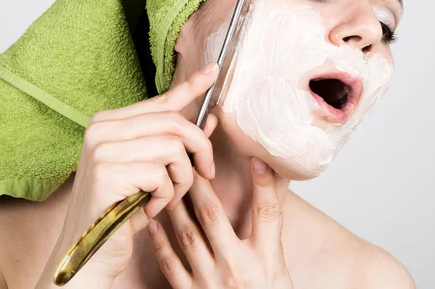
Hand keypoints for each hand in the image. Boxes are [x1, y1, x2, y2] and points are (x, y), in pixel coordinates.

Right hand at [38, 62, 220, 284]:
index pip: (161, 101)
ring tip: (166, 197)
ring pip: (174, 149)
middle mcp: (101, 129)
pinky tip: (149, 208)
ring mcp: (101, 149)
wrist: (87, 252)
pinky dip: (165, 196)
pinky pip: (162, 175)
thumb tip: (210, 119)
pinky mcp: (107, 172)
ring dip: (182, 180)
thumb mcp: (152, 170)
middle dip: (200, 150)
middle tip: (206, 173)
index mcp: (109, 122)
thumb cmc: (122, 209)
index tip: (213, 71)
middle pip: (175, 123)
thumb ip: (176, 143)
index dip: (191, 87)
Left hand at [148, 157, 294, 288]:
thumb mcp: (280, 267)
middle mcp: (238, 268)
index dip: (263, 184)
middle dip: (200, 186)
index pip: (267, 212)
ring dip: (176, 207)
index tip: (256, 158)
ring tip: (167, 183)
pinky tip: (154, 224)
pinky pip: (171, 266)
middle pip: (214, 217)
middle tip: (189, 161)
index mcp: (266, 259)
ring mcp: (211, 282)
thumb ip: (271, 234)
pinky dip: (160, 243)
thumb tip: (269, 198)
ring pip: (188, 235)